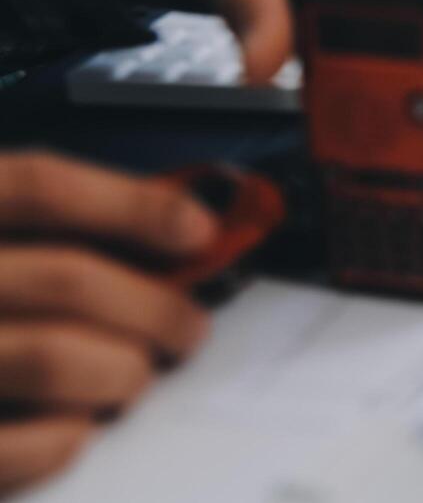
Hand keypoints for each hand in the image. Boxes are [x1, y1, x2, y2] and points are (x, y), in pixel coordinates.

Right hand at [0, 152, 216, 491]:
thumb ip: (59, 225)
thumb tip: (179, 229)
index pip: (42, 187)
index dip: (134, 206)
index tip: (197, 232)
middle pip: (68, 279)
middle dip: (156, 308)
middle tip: (188, 328)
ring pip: (53, 358)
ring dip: (121, 370)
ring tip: (134, 375)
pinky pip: (16, 443)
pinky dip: (66, 436)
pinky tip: (74, 425)